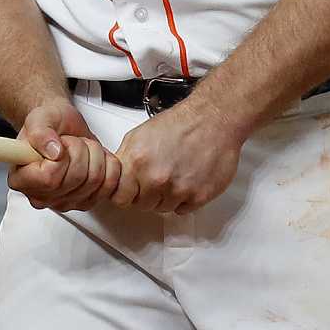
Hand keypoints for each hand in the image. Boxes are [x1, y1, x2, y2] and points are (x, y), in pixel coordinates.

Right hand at [9, 97, 124, 211]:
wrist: (64, 127)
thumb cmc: (49, 124)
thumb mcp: (39, 118)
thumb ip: (40, 132)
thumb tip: (52, 150)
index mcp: (21, 179)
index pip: (49, 178)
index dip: (60, 158)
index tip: (58, 145)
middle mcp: (40, 196)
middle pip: (76, 178)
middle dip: (80, 150)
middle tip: (70, 142)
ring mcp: (64, 203)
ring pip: (95, 180)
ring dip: (94, 155)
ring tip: (80, 148)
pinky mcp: (85, 202)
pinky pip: (109, 185)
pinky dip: (108, 165)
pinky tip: (94, 158)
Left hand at [113, 102, 245, 213]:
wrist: (213, 120)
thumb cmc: (180, 124)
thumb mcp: (140, 135)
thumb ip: (125, 159)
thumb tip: (117, 177)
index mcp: (138, 162)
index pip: (120, 198)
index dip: (125, 193)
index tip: (131, 190)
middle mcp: (157, 179)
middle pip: (141, 205)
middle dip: (146, 194)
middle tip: (158, 176)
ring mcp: (179, 190)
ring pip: (163, 209)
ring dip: (166, 197)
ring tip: (175, 174)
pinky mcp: (199, 196)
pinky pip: (183, 209)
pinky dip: (185, 199)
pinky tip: (188, 180)